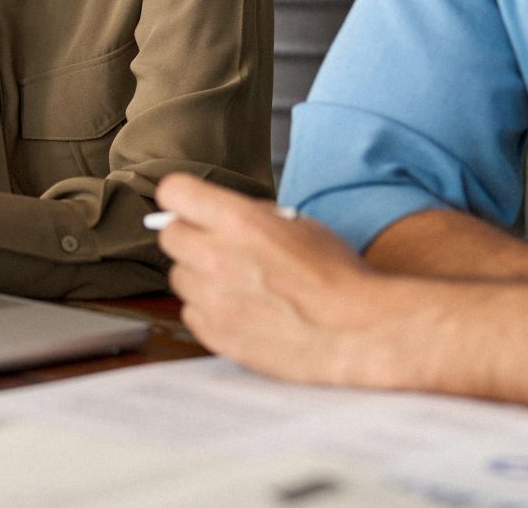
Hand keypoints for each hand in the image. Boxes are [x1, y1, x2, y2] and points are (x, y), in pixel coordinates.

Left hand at [155, 173, 401, 387]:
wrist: (357, 330)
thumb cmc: (338, 277)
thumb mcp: (301, 225)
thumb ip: (254, 216)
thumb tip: (224, 214)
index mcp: (238, 220)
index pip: (174, 192)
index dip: (184, 199)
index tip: (192, 207)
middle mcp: (216, 256)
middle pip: (169, 236)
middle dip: (191, 237)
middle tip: (218, 248)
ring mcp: (212, 299)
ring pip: (179, 277)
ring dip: (200, 277)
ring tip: (237, 284)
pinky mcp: (216, 334)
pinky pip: (192, 313)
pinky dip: (210, 311)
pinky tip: (241, 310)